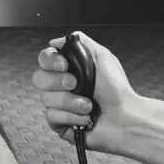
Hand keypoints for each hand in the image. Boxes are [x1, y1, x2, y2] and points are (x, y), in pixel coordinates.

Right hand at [32, 30, 137, 154]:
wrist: (125, 117)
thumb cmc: (117, 91)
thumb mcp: (103, 57)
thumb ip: (81, 43)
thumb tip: (58, 41)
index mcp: (69, 69)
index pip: (44, 59)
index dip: (50, 61)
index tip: (64, 65)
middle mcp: (61, 86)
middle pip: (38, 78)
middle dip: (58, 82)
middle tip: (76, 84)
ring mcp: (59, 105)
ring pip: (46, 99)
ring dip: (71, 102)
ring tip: (88, 105)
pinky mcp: (59, 123)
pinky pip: (52, 116)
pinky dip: (71, 116)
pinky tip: (84, 118)